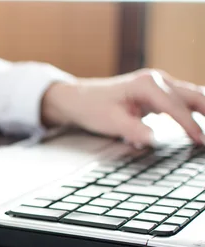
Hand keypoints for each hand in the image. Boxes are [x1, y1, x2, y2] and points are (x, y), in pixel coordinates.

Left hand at [41, 68, 204, 145]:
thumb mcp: (110, 122)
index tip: (202, 142)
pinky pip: (181, 100)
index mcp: (146, 85)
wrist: (78, 98)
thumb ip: (134, 130)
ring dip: (204, 111)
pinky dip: (192, 111)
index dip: (190, 126)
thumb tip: (154, 139)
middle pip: (193, 95)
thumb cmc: (92, 108)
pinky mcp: (157, 92)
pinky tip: (198, 126)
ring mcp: (158, 84)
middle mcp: (156, 80)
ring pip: (190, 96)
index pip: (176, 107)